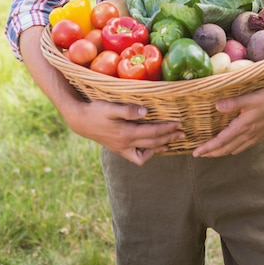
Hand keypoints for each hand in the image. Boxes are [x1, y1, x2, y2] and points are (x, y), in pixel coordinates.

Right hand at [66, 99, 184, 165]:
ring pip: (146, 153)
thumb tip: (146, 112)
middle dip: (169, 138)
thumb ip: (128, 110)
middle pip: (153, 143)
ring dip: (160, 147)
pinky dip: (146, 153)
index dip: (167, 128)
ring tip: (170, 142)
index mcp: (126, 133)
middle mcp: (125, 144)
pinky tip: (150, 147)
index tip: (179, 124)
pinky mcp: (118, 149)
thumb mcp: (110, 107)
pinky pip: (135, 157)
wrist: (80, 121)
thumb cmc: (96, 111)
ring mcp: (122, 148)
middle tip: (182, 133)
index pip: (153, 132)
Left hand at [193, 22, 263, 157]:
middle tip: (199, 154)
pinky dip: (232, 149)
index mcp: (243, 127)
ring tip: (211, 151)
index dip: (208, 148)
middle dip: (211, 153)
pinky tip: (230, 145)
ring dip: (221, 152)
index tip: (196, 153)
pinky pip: (242, 147)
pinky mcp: (260, 136)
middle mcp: (248, 136)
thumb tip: (216, 106)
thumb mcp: (250, 98)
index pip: (221, 141)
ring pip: (234, 150)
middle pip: (225, 149)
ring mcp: (254, 138)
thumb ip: (233, 103)